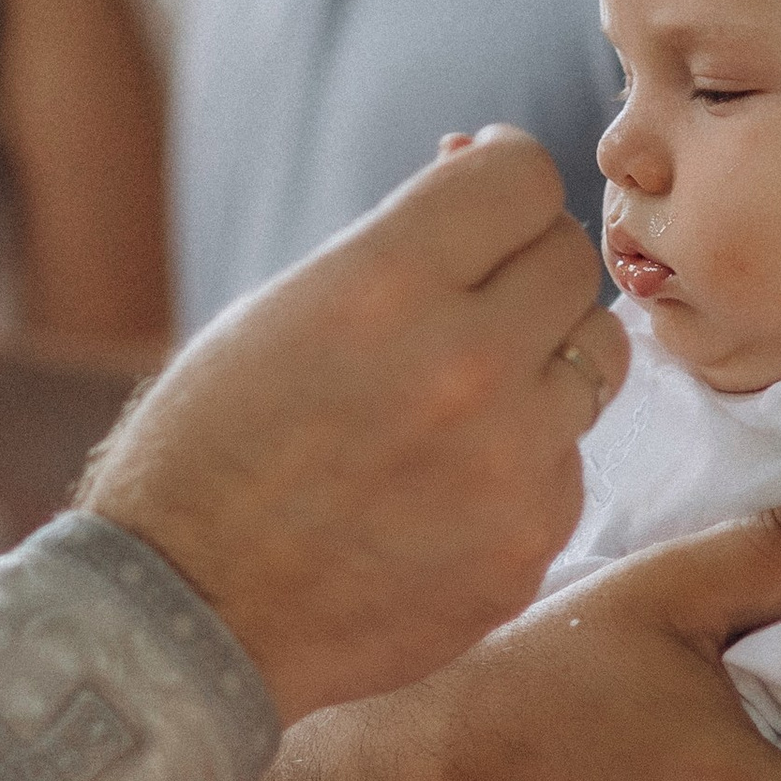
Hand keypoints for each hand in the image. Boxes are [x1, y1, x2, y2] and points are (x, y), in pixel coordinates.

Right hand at [80, 126, 625, 722]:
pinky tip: (447, 482)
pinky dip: (524, 458)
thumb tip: (476, 164)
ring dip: (544, 356)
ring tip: (468, 389)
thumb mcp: (279, 309)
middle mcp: (466, 363)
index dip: (496, 179)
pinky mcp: (529, 543)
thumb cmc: (209, 450)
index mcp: (386, 284)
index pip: (522, 175)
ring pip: (596, 355)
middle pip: (572, 259)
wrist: (185, 616)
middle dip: (522, 264)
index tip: (475, 203)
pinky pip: (568, 459)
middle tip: (470, 295)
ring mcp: (509, 462)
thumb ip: (395, 244)